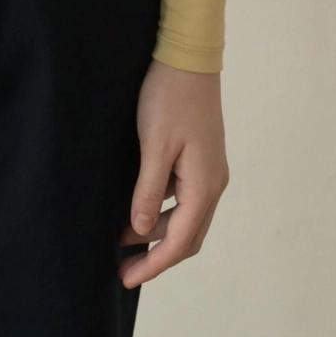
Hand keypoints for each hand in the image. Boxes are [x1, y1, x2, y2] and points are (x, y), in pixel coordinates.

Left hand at [117, 59, 228, 288]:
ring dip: (157, 232)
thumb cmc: (169, 97)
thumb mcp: (154, 144)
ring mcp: (209, 170)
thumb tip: (140, 230)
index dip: (154, 264)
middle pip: (188, 236)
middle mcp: (213, 183)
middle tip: (125, 269)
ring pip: (186, 217)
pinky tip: (138, 208)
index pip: (180, 241)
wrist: (188, 57)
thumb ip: (148, 189)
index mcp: (204, 184)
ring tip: (123, 237)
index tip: (128, 279)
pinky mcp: (201, 158)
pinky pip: (184, 198)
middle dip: (157, 256)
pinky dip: (162, 210)